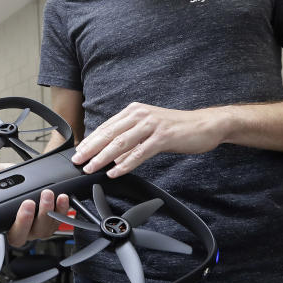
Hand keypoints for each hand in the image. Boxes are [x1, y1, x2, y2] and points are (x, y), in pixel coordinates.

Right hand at [0, 162, 70, 250]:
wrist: (34, 176)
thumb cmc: (14, 180)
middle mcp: (17, 230)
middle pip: (18, 236)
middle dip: (24, 221)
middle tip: (28, 203)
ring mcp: (35, 229)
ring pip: (41, 230)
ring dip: (45, 213)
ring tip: (47, 194)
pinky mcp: (51, 224)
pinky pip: (57, 222)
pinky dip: (61, 210)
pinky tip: (61, 198)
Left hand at [70, 102, 229, 177]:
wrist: (205, 125)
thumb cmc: (176, 128)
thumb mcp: (149, 130)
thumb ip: (131, 141)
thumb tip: (113, 158)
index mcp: (134, 111)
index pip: (106, 126)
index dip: (90, 140)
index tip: (78, 152)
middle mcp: (140, 114)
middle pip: (109, 133)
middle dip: (91, 148)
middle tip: (78, 160)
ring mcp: (151, 125)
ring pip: (121, 142)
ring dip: (103, 157)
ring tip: (91, 167)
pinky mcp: (162, 137)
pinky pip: (139, 152)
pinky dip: (125, 164)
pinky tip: (114, 171)